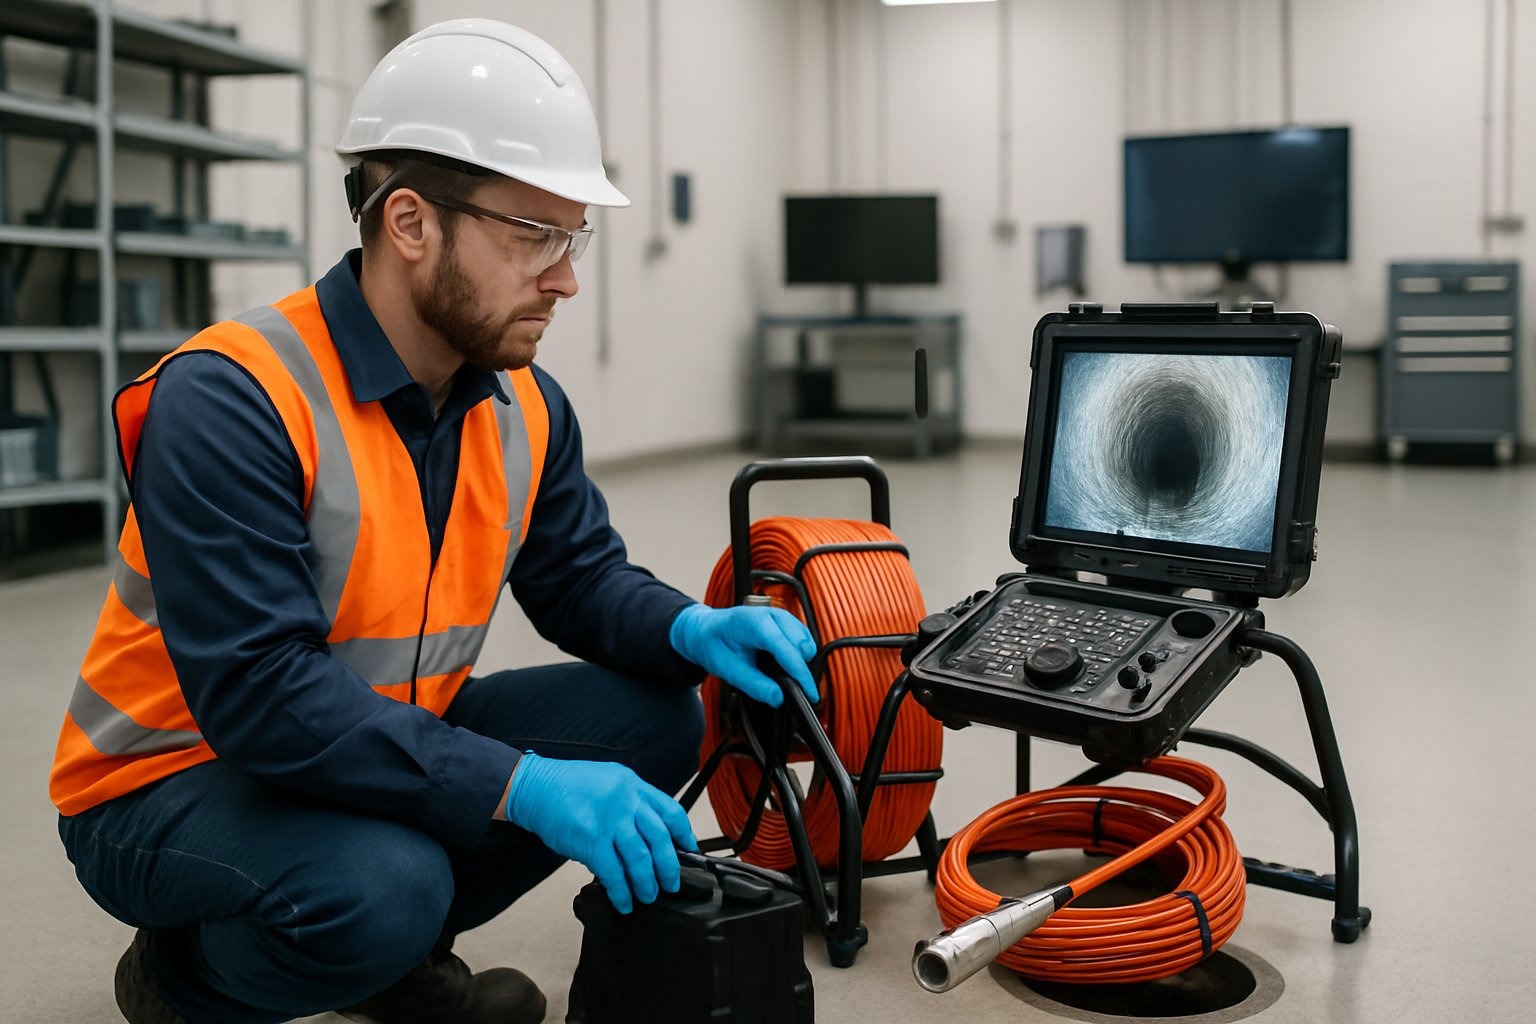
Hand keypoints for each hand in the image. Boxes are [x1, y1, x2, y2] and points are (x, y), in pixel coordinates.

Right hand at [504, 752, 697, 913]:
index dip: (684, 834)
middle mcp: (625, 801)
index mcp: (633, 785)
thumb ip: (630, 802)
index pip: (670, 811)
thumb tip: (648, 835)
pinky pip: (613, 872)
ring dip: (647, 883)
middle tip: (672, 883)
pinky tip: (624, 902)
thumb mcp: (608, 780)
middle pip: (660, 839)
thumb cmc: (568, 786)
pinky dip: (621, 891)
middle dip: (669, 866)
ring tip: (648, 896)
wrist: (534, 787)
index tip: (689, 851)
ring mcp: (609, 821)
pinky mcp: (591, 841)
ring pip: (640, 859)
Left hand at [669, 603, 817, 706]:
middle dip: (801, 669)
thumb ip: (754, 684)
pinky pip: (803, 638)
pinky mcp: (785, 621)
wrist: (706, 630)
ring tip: (784, 676)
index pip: (787, 649)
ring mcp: (780, 615)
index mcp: (754, 623)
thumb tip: (778, 697)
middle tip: (792, 690)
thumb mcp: (728, 670)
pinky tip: (786, 664)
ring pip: (806, 640)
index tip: (810, 694)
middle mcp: (770, 614)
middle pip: (802, 644)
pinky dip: (800, 653)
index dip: (801, 674)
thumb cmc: (714, 644)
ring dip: (802, 661)